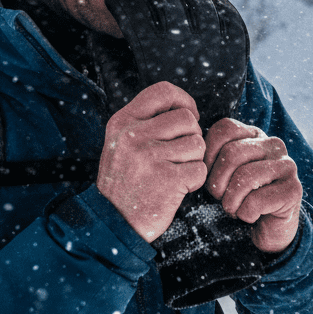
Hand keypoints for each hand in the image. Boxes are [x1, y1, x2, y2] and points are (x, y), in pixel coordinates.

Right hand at [97, 82, 207, 242]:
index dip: (183, 100)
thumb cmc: (123, 182)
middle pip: (186, 119)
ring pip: (197, 144)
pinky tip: (178, 187)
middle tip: (180, 155)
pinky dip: (195, 181)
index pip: (162, 91)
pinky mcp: (167, 179)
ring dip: (193, 161)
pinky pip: (200, 169)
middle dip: (191, 136)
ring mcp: (150, 157)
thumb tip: (185, 111)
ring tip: (175, 173)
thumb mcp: (120, 143)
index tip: (189, 115)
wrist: (112, 222)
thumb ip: (145, 123)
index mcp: (123, 122)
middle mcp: (134, 136)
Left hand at [204, 118, 301, 252]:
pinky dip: (245, 214)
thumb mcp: (223, 174)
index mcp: (254, 134)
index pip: (224, 129)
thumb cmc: (240, 198)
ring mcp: (287, 165)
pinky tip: (251, 216)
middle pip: (232, 153)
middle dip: (217, 183)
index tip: (209, 177)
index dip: (209, 155)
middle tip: (220, 198)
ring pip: (244, 177)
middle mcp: (273, 144)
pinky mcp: (293, 190)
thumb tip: (196, 153)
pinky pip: (256, 201)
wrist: (269, 229)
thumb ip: (213, 157)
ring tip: (233, 209)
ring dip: (230, 201)